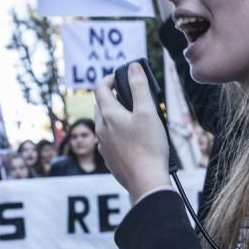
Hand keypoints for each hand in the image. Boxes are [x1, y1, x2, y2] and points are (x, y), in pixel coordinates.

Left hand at [93, 64, 170, 200]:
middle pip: (101, 105)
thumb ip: (139, 87)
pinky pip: (108, 140)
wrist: (146, 181)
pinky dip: (116, 133)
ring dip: (114, 116)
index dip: (110, 79)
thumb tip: (133, 67)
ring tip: (133, 118)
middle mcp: (101, 129)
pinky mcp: (109, 159)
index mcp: (108, 115)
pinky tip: (131, 139)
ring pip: (104, 124)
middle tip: (130, 96)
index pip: (100, 88)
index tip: (122, 77)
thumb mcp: (148, 111)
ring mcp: (103, 145)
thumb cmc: (148, 146)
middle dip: (113, 97)